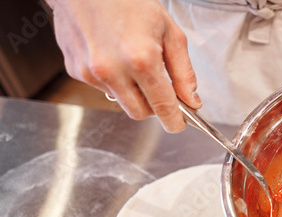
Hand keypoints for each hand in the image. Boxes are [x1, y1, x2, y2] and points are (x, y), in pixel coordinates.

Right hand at [45, 0, 200, 131]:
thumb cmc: (128, 0)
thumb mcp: (169, 32)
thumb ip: (183, 72)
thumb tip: (191, 99)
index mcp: (141, 59)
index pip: (162, 107)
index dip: (174, 121)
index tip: (178, 124)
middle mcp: (113, 70)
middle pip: (140, 113)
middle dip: (154, 107)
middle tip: (159, 88)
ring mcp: (91, 72)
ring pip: (121, 102)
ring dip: (133, 93)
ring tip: (133, 64)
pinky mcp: (76, 70)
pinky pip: (102, 88)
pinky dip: (114, 80)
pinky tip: (114, 57)